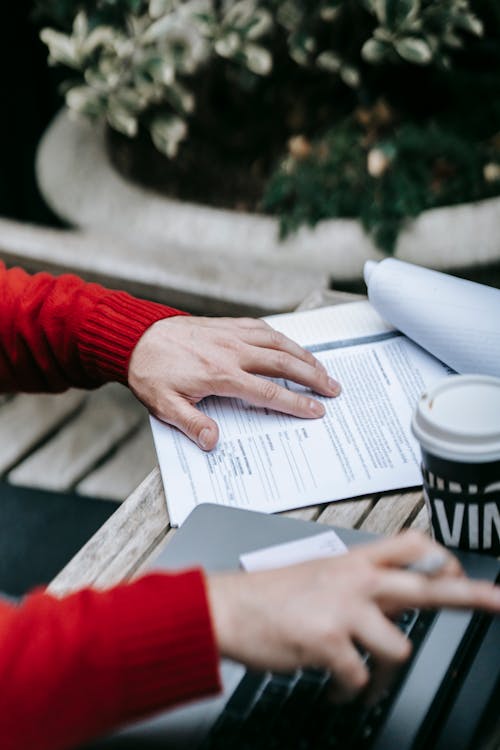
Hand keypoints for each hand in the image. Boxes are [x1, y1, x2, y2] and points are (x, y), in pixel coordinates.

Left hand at [128, 315, 339, 449]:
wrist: (136, 337)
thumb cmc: (151, 373)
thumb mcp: (165, 406)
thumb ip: (192, 424)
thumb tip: (214, 442)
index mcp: (220, 375)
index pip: (268, 392)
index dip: (296, 402)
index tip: (316, 410)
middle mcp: (232, 351)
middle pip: (283, 364)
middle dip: (313, 377)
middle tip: (334, 389)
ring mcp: (231, 334)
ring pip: (278, 343)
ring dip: (304, 355)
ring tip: (322, 369)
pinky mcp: (227, 324)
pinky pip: (262, 328)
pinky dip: (282, 337)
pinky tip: (290, 345)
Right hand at [206, 531, 499, 702]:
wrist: (228, 608)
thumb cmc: (269, 593)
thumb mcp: (319, 573)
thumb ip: (357, 582)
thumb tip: (389, 596)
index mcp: (354, 561)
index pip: (411, 545)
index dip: (441, 557)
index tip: (458, 570)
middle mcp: (355, 581)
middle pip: (426, 585)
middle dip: (469, 595)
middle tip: (496, 601)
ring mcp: (344, 610)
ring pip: (400, 647)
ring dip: (384, 670)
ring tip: (364, 675)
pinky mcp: (328, 642)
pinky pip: (360, 679)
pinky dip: (350, 691)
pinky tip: (336, 687)